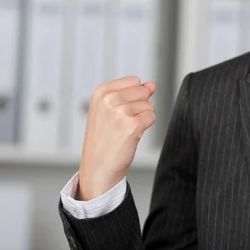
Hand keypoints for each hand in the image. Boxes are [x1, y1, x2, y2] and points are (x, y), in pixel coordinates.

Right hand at [78, 76, 155, 200]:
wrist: (98, 168)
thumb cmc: (103, 139)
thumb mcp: (110, 110)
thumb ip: (132, 93)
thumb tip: (152, 84)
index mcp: (101, 92)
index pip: (135, 81)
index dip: (133, 97)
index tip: (119, 110)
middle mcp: (109, 99)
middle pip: (144, 91)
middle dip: (139, 107)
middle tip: (122, 123)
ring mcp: (121, 112)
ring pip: (149, 105)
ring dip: (142, 119)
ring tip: (124, 130)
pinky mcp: (133, 125)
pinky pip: (152, 117)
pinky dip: (145, 127)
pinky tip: (131, 136)